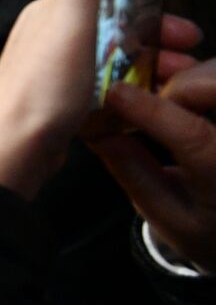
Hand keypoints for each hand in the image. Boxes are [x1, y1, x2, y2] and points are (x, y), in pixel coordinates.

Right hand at [90, 58, 215, 270]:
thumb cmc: (205, 227)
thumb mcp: (166, 215)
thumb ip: (134, 174)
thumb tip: (99, 133)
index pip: (193, 136)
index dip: (151, 110)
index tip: (115, 93)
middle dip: (181, 83)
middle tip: (153, 97)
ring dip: (191, 78)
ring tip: (168, 98)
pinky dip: (199, 78)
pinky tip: (184, 94)